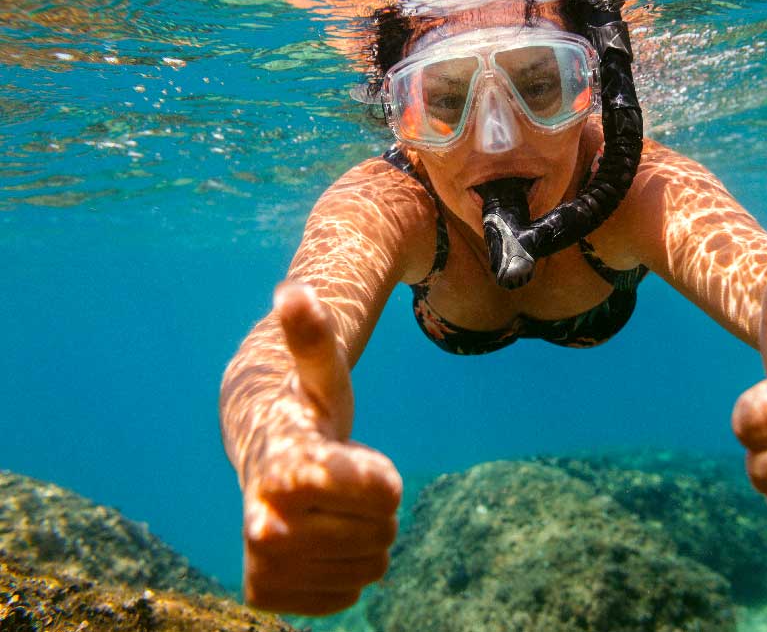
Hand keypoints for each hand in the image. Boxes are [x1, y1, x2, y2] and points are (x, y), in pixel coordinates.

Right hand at [242, 282, 401, 614]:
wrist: (263, 460)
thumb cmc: (304, 411)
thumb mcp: (320, 374)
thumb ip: (311, 336)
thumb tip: (291, 290)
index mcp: (284, 469)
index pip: (383, 491)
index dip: (380, 475)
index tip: (350, 456)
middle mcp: (263, 525)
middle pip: (382, 534)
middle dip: (376, 510)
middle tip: (342, 488)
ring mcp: (263, 565)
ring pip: (369, 569)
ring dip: (364, 540)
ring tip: (331, 512)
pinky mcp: (266, 595)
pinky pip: (347, 597)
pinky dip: (348, 573)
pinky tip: (323, 544)